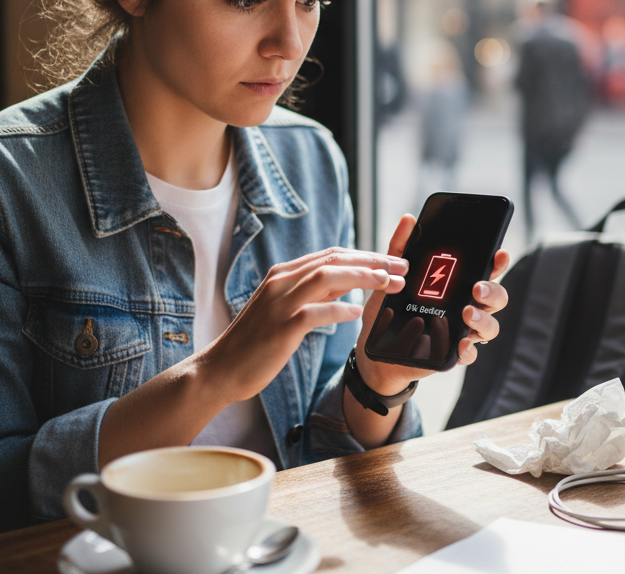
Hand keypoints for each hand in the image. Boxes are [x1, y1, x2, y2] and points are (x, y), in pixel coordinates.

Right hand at [202, 247, 406, 404]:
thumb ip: (314, 294)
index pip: (332, 255)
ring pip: (328, 277)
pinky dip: (339, 311)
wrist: (221, 369)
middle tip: (403, 268)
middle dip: (372, 261)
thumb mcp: (286, 309)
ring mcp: (280, 303)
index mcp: (284, 274)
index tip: (393, 262)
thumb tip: (349, 284)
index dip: (365, 256)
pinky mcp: (281, 327)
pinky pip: (316, 312)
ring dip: (362, 277)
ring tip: (389, 284)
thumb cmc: (256, 342)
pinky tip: (357, 315)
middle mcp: (282, 281)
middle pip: (334, 260)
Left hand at [354, 215, 510, 395]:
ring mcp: (462, 331)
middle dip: (493, 291)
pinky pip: (470, 354)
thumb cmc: (389, 309)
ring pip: (490, 327)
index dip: (497, 262)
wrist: (376, 346)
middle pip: (496, 298)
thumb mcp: (391, 276)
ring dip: (484, 320)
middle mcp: (466, 306)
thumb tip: (408, 219)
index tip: (499, 253)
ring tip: (467, 313)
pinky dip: (469, 350)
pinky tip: (461, 344)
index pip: (485, 270)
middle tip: (477, 288)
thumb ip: (401, 248)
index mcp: (457, 285)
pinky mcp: (452, 353)